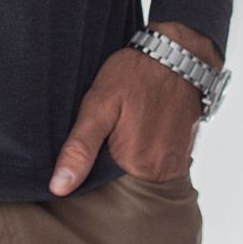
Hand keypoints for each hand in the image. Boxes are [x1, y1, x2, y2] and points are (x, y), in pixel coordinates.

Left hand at [48, 19, 216, 193]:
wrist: (178, 56)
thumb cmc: (135, 74)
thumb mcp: (99, 103)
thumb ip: (80, 147)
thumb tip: (59, 187)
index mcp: (136, 165)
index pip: (101, 185)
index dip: (88, 168)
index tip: (84, 146)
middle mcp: (160, 173)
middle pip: (121, 180)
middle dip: (108, 161)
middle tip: (106, 129)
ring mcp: (175, 166)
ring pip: (139, 173)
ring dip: (128, 156)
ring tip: (124, 127)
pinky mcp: (183, 155)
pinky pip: (156, 164)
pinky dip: (145, 151)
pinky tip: (138, 129)